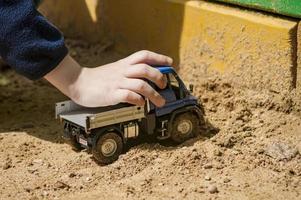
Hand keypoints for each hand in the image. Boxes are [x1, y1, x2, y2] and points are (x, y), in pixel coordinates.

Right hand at [45, 50, 172, 107]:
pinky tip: (141, 103)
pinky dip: (139, 100)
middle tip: (164, 85)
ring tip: (159, 101)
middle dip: (159, 77)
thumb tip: (147, 78)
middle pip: (146, 69)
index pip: (144, 55)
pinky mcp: (111, 94)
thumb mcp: (115, 69)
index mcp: (124, 64)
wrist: (78, 82)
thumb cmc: (98, 78)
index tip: (170, 63)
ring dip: (154, 94)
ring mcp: (117, 82)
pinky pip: (129, 96)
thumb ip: (129, 71)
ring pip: (141, 84)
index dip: (159, 58)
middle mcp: (122, 71)